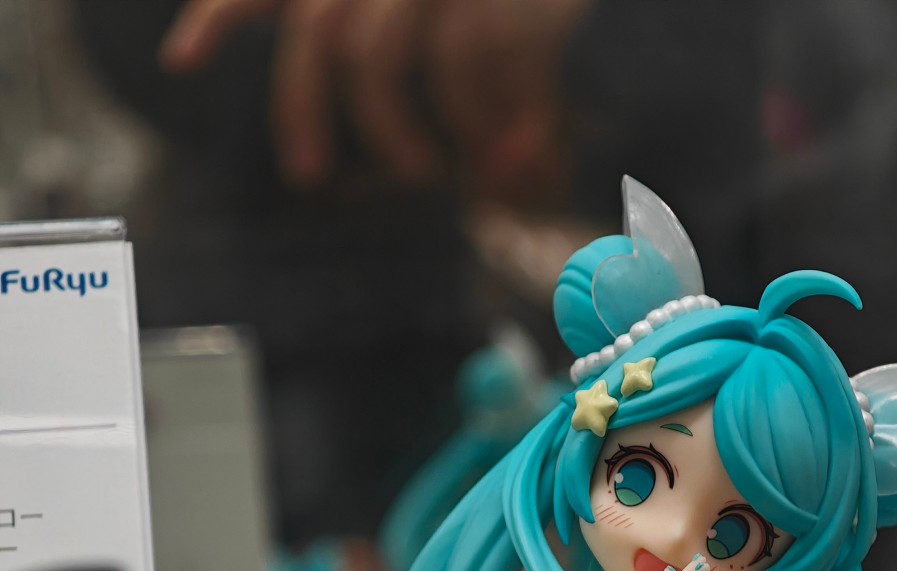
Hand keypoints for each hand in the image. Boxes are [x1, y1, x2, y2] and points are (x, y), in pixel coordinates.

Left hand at [160, 0, 586, 198]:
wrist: (664, 28)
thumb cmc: (567, 44)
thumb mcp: (477, 53)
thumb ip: (408, 74)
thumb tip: (340, 149)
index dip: (227, 13)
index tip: (180, 63)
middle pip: (321, 28)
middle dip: (301, 108)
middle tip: (310, 178)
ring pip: (376, 56)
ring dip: (399, 137)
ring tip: (439, 177)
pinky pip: (463, 76)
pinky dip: (484, 135)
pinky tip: (518, 172)